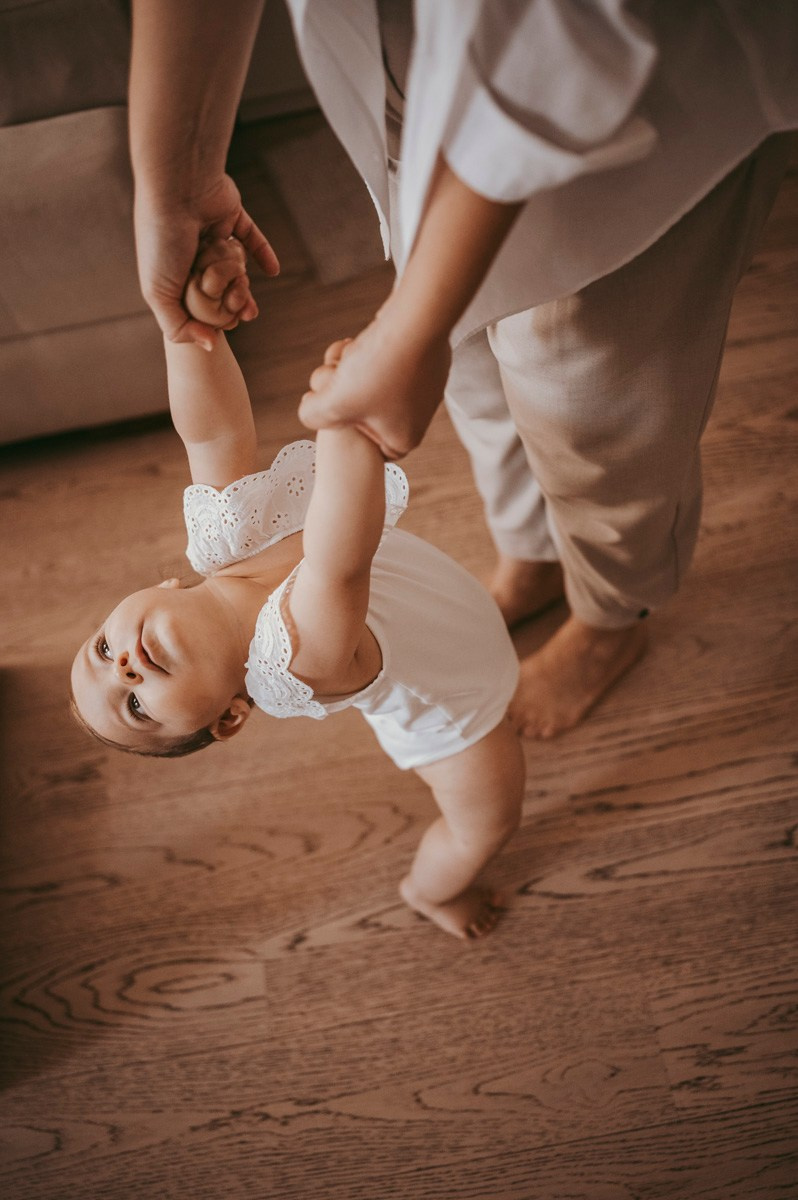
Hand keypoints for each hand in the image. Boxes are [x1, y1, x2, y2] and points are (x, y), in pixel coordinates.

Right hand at [134, 174, 279, 349]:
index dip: (213, 316)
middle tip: (244, 307)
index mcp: (170, 272)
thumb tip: (209, 346)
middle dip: (231, 297)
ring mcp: (210, 233)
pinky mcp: (230, 215)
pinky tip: (273, 270)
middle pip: (219, 286)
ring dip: (240, 273)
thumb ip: (177, 326)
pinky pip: (251, 237)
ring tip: (246, 286)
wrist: (178, 185)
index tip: (227, 321)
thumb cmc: (163, 239)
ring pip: (235, 263)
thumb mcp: (158, 294)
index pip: (198, 304)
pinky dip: (263, 252)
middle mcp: (189, 254)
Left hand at [298, 306, 451, 459]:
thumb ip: (314, 415)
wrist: (417, 321)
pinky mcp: (425, 360)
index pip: (368, 448)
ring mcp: (425, 387)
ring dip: (353, 366)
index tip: (336, 405)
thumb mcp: (332, 403)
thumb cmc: (377, 370)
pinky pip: (389, 361)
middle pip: (365, 411)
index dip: (344, 426)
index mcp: (404, 438)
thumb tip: (311, 407)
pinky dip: (374, 350)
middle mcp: (420, 417)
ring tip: (352, 352)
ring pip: (373, 382)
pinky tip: (370, 340)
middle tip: (337, 372)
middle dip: (343, 390)